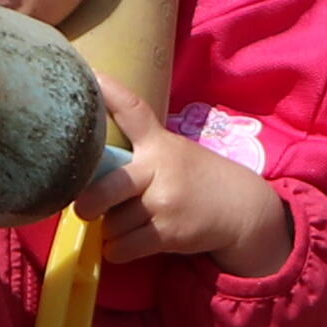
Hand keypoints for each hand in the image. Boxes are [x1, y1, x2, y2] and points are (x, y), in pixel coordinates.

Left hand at [77, 82, 293, 279]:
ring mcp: (165, 203)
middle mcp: (160, 170)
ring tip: (126, 224)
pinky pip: (123, 247)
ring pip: (112, 223)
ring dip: (111, 230)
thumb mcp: (174, 153)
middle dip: (88, 203)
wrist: (242, 210)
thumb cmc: (197, 180)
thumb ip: (140, 153)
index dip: (111, 94)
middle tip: (83, 208)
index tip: (91, 76)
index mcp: (160, 144)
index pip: (134, 111)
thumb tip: (89, 164)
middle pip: (109, 187)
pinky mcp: (169, 233)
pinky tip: (125, 244)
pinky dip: (117, 250)